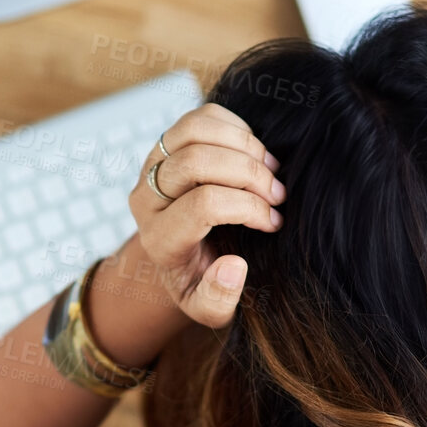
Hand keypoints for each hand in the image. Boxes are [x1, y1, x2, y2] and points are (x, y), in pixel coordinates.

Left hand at [130, 103, 283, 327]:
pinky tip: (256, 155)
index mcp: (158, 239)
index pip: (201, 206)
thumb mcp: (207, 308)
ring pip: (194, 131)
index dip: (247, 207)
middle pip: (195, 162)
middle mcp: (146, 197)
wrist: (181, 256)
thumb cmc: (200, 282)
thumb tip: (234, 265)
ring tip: (271, 169)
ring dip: (244, 144)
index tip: (274, 221)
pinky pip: (201, 118)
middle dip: (248, 173)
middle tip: (279, 193)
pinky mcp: (168, 142)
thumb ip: (219, 300)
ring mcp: (153, 164)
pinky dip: (236, 128)